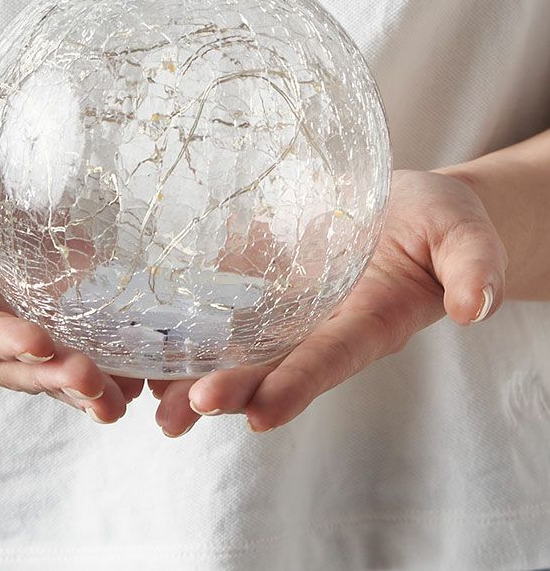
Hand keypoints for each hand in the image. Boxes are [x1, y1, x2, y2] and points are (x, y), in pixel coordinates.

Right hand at [0, 139, 143, 420]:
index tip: (37, 343)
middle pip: (13, 362)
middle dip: (51, 377)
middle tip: (95, 385)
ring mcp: (14, 320)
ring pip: (47, 365)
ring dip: (82, 386)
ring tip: (121, 400)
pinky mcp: (47, 306)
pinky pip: (76, 339)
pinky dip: (105, 359)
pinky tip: (139, 371)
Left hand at [148, 168, 507, 435]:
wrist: (399, 204)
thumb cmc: (437, 223)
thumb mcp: (464, 233)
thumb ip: (472, 266)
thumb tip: (475, 306)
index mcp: (367, 322)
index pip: (329, 359)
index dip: (295, 386)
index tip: (257, 413)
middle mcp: (318, 324)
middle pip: (270, 364)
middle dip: (228, 388)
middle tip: (184, 412)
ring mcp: (284, 302)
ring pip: (237, 344)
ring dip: (194, 371)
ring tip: (153, 401)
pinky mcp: (257, 273)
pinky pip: (218, 298)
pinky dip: (183, 319)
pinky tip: (144, 336)